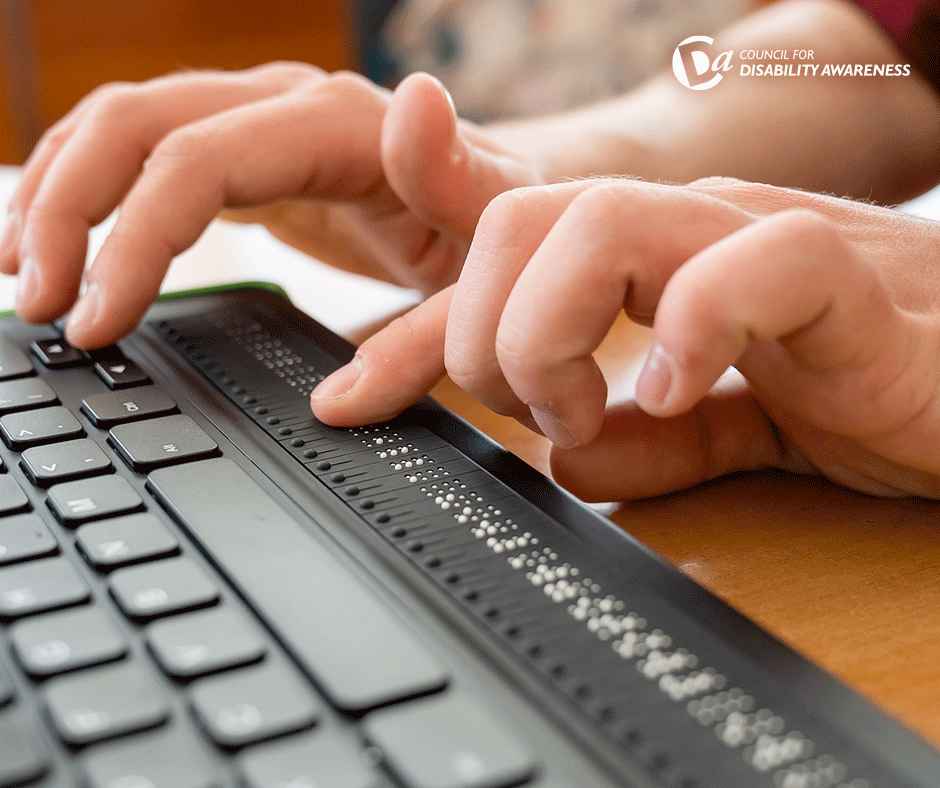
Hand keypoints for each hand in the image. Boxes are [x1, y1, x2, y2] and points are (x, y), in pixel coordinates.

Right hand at [0, 64, 538, 346]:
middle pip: (138, 123)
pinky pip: (148, 148)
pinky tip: (68, 240)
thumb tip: (338, 402)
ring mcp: (263, 119)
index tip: (97, 323)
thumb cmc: (499, 232)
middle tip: (39, 306)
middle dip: (71, 211)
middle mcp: (291, 103)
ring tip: (26, 274)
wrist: (504, 197)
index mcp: (344, 126)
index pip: (201, 160)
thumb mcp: (485, 285)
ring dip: (62, 191)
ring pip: (126, 122)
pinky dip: (95, 189)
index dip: (135, 239)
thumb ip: (432, 329)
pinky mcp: (249, 151)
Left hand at [311, 177, 939, 500]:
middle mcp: (692, 233)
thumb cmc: (867, 384)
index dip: (411, 323)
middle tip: (528, 411)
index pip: (503, 246)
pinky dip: (688, 330)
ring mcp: (761, 243)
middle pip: (523, 216)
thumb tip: (570, 462)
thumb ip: (652, 439)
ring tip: (579, 411)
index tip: (351, 395)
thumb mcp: (729, 420)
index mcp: (653, 260)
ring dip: (552, 330)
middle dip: (483, 329)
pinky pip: (756, 263)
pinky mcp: (846, 282)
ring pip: (605, 219)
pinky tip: (667, 391)